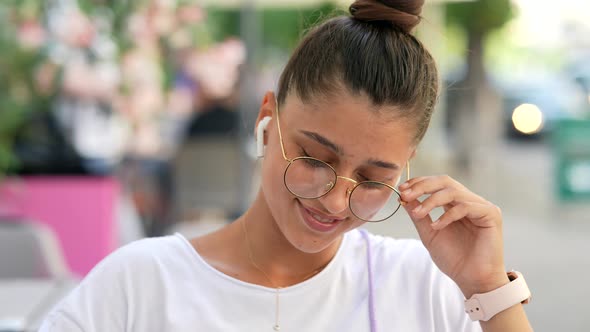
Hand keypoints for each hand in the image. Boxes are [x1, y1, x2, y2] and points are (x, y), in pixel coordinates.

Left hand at [399, 175, 509, 297]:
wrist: (472, 280)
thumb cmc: (453, 258)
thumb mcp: (429, 233)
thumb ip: (419, 214)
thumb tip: (403, 196)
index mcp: (455, 204)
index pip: (437, 184)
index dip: (418, 183)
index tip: (401, 190)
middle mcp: (469, 201)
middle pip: (445, 181)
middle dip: (422, 186)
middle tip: (406, 194)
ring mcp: (481, 206)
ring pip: (453, 191)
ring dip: (431, 201)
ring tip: (418, 214)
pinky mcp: (491, 214)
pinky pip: (465, 206)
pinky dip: (447, 215)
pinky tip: (436, 226)